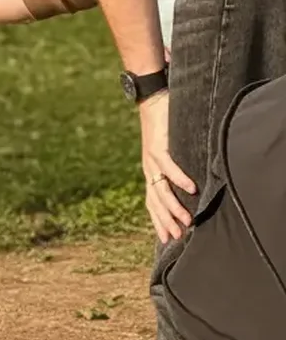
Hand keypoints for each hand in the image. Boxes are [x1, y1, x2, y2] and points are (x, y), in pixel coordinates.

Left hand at [139, 90, 195, 242]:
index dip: (158, 220)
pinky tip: (191, 188)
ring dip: (174, 205)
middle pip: (155, 201)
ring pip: (161, 188)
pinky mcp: (158, 146)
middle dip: (166, 220)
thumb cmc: (163, 126)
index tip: (168, 239)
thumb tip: (189, 185)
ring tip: (187, 220)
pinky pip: (169, 165)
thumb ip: (174, 168)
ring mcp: (152, 158)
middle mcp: (149, 168)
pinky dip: (180, 177)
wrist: (151, 100)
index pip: (152, 202)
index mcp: (150, 172)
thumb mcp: (168, 151)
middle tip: (178, 237)